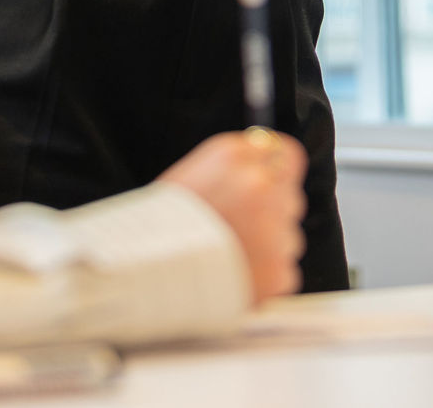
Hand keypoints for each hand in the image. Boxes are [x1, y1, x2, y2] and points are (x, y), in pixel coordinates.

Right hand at [161, 130, 307, 302]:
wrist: (143, 276)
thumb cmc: (157, 230)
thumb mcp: (191, 176)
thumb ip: (235, 170)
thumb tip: (267, 171)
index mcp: (234, 156)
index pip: (285, 153)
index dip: (278, 173)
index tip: (271, 186)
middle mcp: (259, 185)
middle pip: (289, 199)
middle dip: (271, 215)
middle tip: (236, 231)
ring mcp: (274, 229)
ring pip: (287, 239)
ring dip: (267, 250)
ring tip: (228, 259)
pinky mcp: (279, 271)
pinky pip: (284, 273)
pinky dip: (265, 280)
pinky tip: (234, 279)